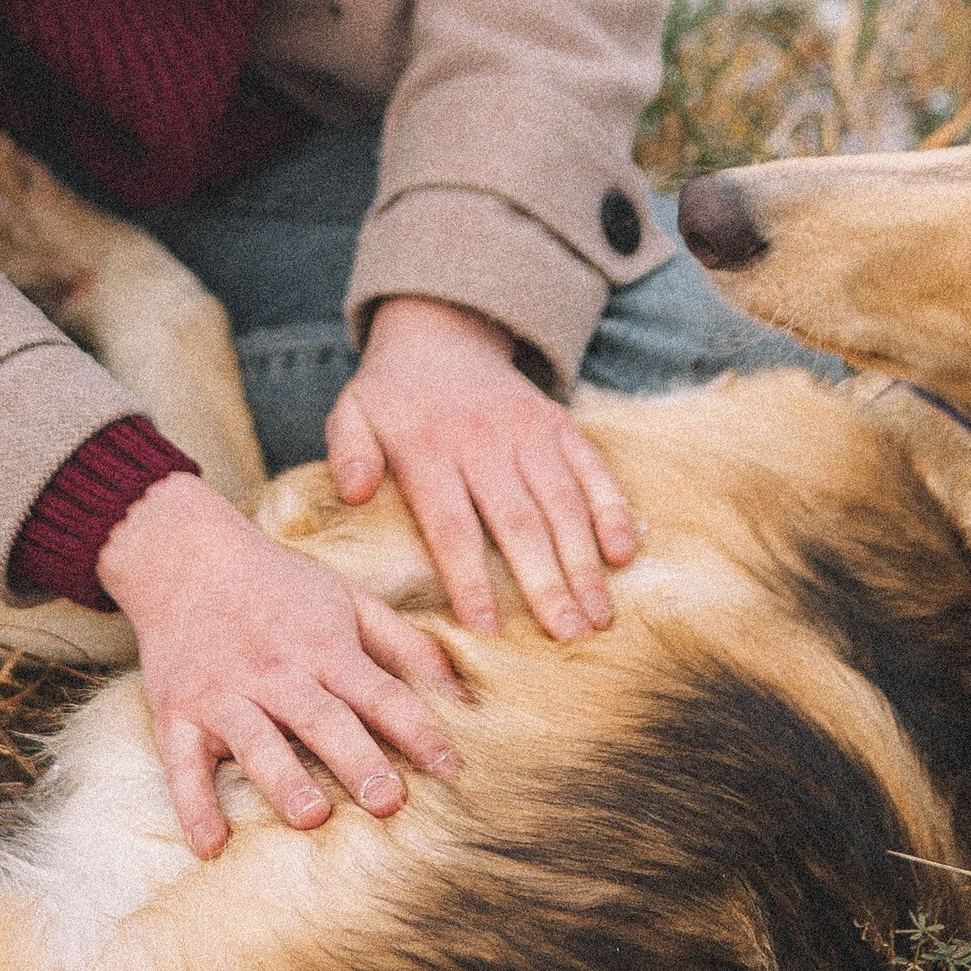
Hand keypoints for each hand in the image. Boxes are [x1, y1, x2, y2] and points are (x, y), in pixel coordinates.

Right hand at [97, 471, 463, 860]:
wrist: (183, 557)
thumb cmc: (279, 587)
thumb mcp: (349, 599)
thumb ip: (406, 646)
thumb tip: (467, 697)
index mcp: (322, 645)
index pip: (379, 691)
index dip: (417, 728)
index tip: (453, 769)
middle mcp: (274, 670)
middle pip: (320, 717)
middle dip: (355, 758)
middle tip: (389, 801)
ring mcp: (221, 692)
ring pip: (253, 739)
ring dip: (281, 779)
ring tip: (311, 817)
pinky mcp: (175, 713)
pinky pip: (182, 764)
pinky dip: (193, 805)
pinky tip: (212, 846)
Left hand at [326, 295, 637, 642]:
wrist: (441, 334)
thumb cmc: (392, 397)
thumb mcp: (351, 414)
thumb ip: (348, 453)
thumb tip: (355, 493)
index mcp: (427, 448)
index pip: (451, 525)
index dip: (470, 579)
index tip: (488, 629)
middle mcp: (483, 439)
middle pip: (519, 521)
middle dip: (546, 583)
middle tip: (569, 637)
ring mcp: (528, 429)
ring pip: (562, 501)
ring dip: (584, 561)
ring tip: (598, 616)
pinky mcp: (559, 422)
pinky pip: (592, 469)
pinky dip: (611, 510)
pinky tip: (622, 555)